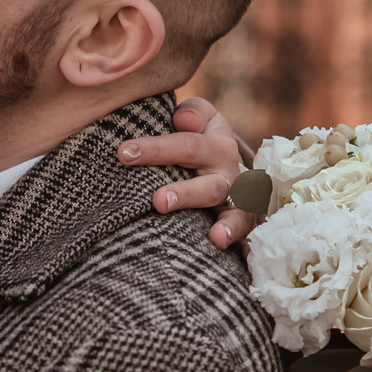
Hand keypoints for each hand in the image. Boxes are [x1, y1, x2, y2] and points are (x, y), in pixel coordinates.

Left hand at [115, 97, 259, 248]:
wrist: (231, 163)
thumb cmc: (201, 138)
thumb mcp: (202, 118)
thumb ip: (193, 113)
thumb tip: (183, 120)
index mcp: (217, 145)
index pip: (186, 145)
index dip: (155, 149)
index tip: (122, 153)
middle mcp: (231, 174)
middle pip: (209, 186)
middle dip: (185, 194)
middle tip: (158, 201)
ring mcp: (240, 202)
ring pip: (235, 213)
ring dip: (227, 226)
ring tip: (215, 238)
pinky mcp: (245, 224)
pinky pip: (249, 236)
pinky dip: (246, 246)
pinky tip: (243, 258)